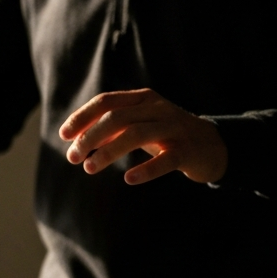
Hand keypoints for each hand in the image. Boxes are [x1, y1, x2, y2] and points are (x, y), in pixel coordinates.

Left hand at [59, 88, 227, 184]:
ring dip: (108, 152)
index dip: (82, 117)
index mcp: (143, 99)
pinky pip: (166, 159)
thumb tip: (75, 137)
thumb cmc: (165, 134)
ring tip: (89, 168)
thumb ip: (110, 127)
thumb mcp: (138, 124)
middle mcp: (158, 109)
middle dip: (89, 137)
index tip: (64, 135)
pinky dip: (146, 169)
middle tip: (72, 157)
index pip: (106, 101)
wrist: (213, 145)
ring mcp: (174, 128)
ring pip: (136, 135)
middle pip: (116, 118)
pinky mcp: (188, 150)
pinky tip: (128, 178)